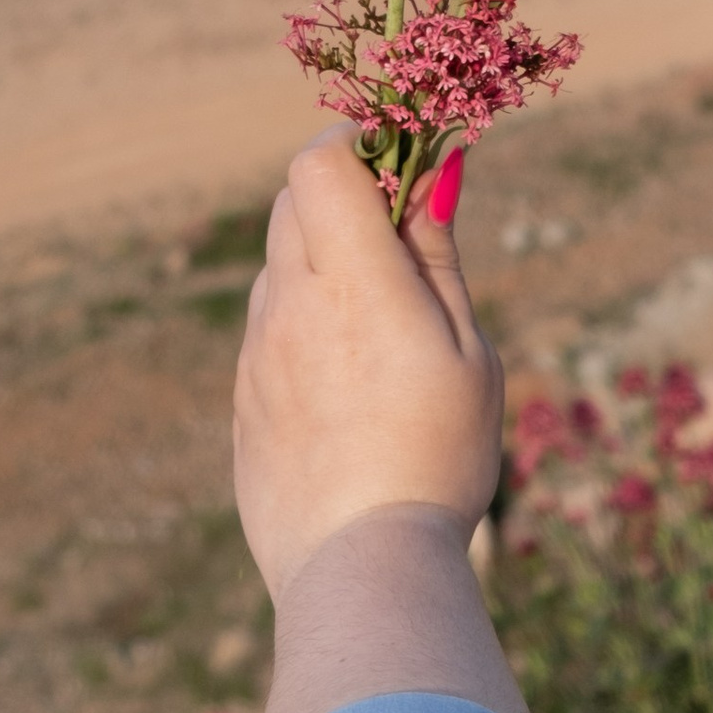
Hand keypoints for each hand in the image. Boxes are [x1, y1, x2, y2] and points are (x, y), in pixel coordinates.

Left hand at [233, 130, 502, 599]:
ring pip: (278, 266)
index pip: (320, 163)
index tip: (402, 162)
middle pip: (292, 202)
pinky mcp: (244, 400)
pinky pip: (269, 330)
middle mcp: (289, 305)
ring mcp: (256, 354)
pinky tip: (352, 381)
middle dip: (342, 193)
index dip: (357, 144)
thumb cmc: (437, 455)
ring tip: (383, 323)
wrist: (361, 568)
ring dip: (322, 260)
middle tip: (401, 234)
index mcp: (351, 281)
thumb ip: (438, 256)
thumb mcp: (468, 351)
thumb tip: (432, 170)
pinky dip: (304, 321)